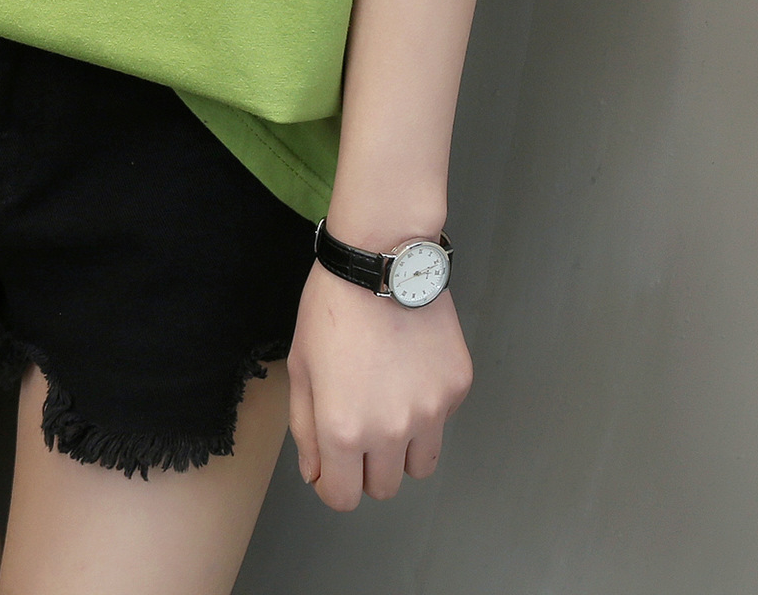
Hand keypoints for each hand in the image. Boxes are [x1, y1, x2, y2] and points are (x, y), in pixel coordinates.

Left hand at [285, 259, 472, 510]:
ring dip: (402, 449)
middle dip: (366, 467)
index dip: (333, 484)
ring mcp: (431, 412)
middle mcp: (391, 431)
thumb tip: (317, 473)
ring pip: (419, 465)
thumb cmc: (331, 307)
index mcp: (344, 429)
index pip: (343, 497)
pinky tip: (408, 369)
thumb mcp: (301, 366)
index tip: (331, 465)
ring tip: (386, 403)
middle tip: (359, 426)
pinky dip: (426, 409)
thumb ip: (305, 428)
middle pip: (384, 487)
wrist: (380, 260)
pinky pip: (441, 422)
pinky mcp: (456, 389)